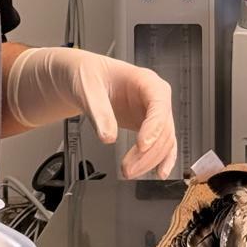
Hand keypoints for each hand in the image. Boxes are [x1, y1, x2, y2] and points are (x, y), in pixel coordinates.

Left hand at [6, 46, 177, 178]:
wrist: (82, 78)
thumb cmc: (88, 74)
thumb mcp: (88, 88)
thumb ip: (99, 112)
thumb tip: (108, 137)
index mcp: (146, 81)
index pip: (159, 105)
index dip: (154, 127)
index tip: (142, 145)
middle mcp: (155, 98)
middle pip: (163, 128)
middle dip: (148, 152)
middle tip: (128, 168)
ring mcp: (152, 114)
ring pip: (164, 141)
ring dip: (150, 160)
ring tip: (129, 172)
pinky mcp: (147, 127)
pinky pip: (161, 145)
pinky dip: (161, 159)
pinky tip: (158, 172)